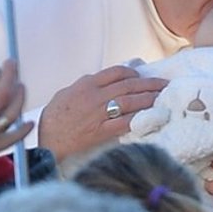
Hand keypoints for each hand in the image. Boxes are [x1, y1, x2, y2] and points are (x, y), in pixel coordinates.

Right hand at [38, 65, 166, 161]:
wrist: (48, 139)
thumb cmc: (54, 117)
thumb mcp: (67, 92)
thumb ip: (85, 85)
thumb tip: (101, 81)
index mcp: (87, 84)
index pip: (116, 72)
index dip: (133, 72)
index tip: (141, 75)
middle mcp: (95, 96)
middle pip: (128, 85)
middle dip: (149, 83)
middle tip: (164, 84)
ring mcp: (99, 113)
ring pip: (130, 101)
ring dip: (148, 98)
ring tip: (161, 97)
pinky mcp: (102, 131)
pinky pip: (125, 122)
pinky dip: (139, 117)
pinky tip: (151, 116)